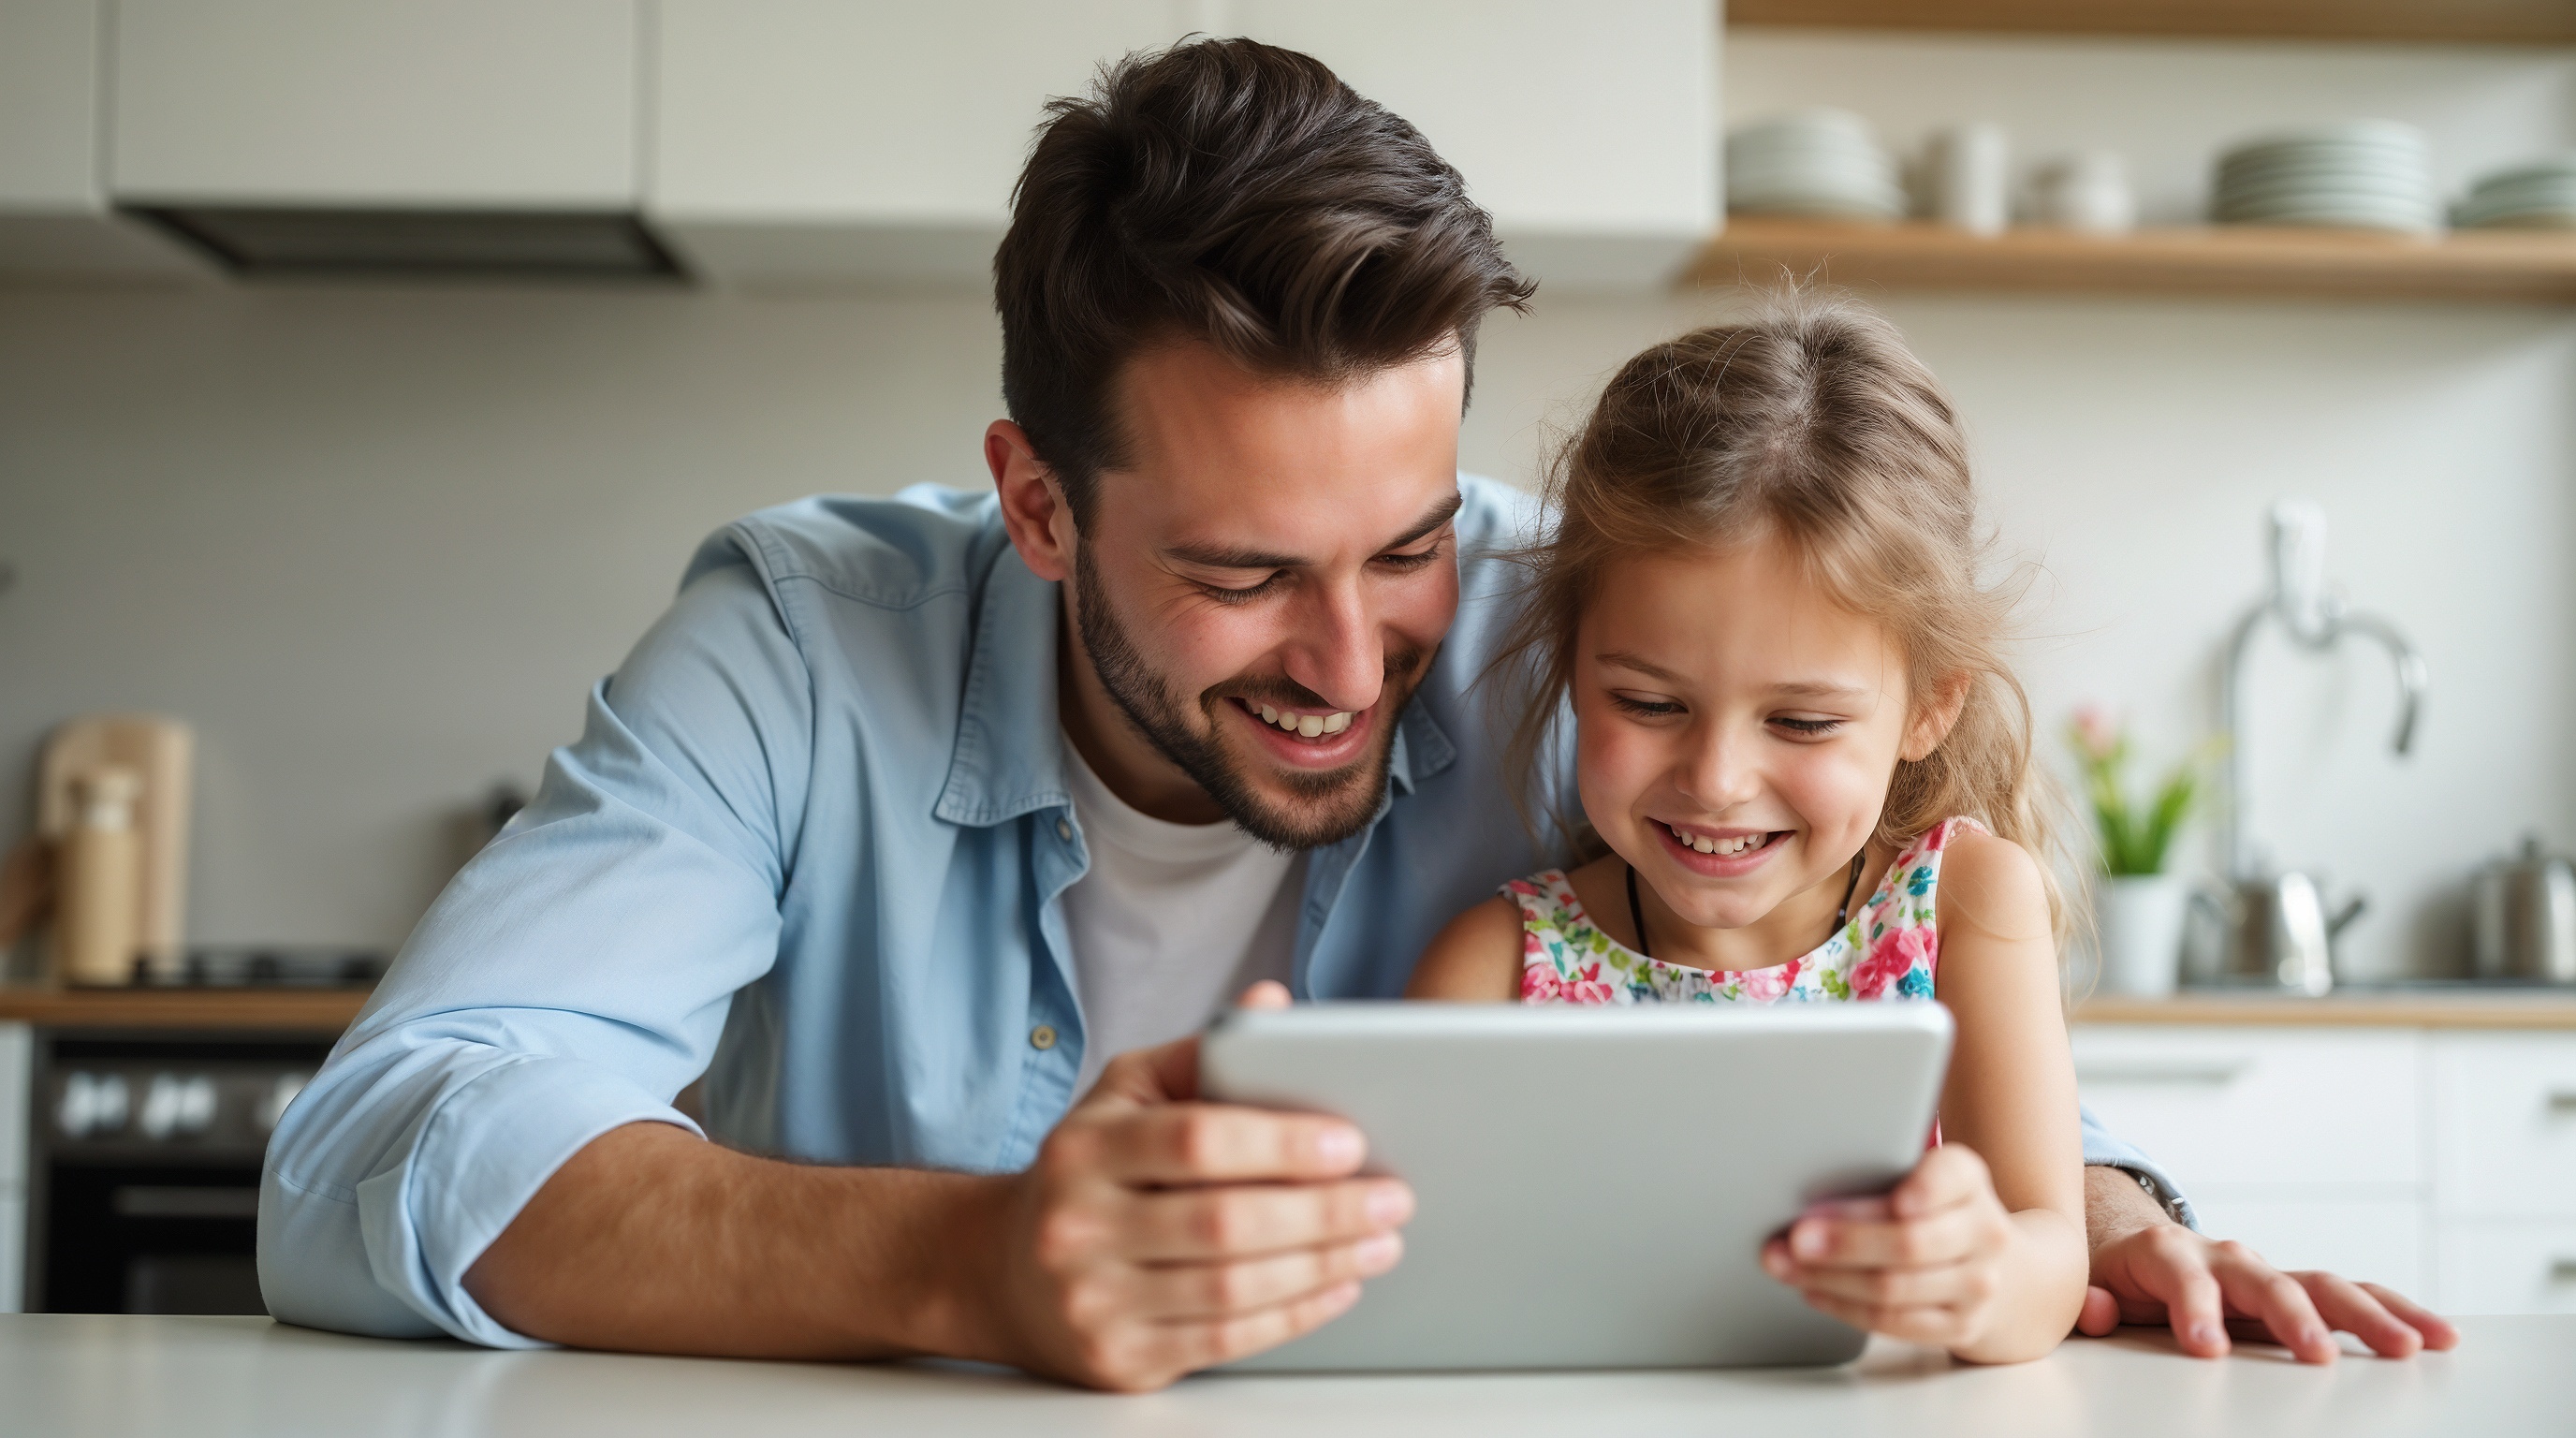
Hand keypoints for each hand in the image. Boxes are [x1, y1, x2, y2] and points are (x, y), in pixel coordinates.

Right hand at [979, 982, 1410, 1390]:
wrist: (1002, 1271)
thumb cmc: (1087, 1170)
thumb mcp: (1125, 1094)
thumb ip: (1202, 1053)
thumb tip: (1271, 1003)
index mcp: (1085, 1149)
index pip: (1195, 1141)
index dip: (1281, 1144)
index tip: (1351, 1142)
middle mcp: (1079, 1227)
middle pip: (1223, 1223)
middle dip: (1324, 1213)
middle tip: (1391, 1197)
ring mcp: (1094, 1301)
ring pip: (1232, 1290)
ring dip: (1323, 1266)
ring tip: (1380, 1241)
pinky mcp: (1119, 1358)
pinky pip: (1225, 1340)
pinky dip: (1295, 1314)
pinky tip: (1338, 1285)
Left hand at [1760, 1145, 2017, 1352]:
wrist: (1998, 1269)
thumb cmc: (1934, 1211)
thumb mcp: (1922, 1176)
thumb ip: (1879, 1174)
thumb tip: (1804, 1187)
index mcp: (1968, 1180)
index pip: (1951, 1177)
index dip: (1926, 1190)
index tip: (1899, 1201)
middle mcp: (1983, 1232)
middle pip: (1910, 1242)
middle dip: (1846, 1242)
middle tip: (1797, 1238)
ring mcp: (1976, 1284)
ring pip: (1893, 1287)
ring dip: (1830, 1278)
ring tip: (1786, 1264)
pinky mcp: (1959, 1325)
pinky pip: (1892, 1321)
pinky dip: (1844, 1306)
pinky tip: (1813, 1290)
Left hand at [2079, 1221, 2459, 1363]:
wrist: (2134, 1247)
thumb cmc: (2113, 1277)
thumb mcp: (2087, 1284)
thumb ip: (2087, 1299)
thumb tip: (2095, 1310)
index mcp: (2164, 1254)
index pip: (2179, 1274)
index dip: (2192, 1306)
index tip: (2206, 1347)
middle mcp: (2224, 1257)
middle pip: (2263, 1279)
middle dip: (2292, 1315)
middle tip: (2318, 1354)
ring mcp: (2266, 1274)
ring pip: (2322, 1285)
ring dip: (2367, 1314)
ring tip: (2411, 1346)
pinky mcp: (2298, 1292)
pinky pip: (2351, 1296)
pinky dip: (2393, 1312)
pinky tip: (2435, 1336)